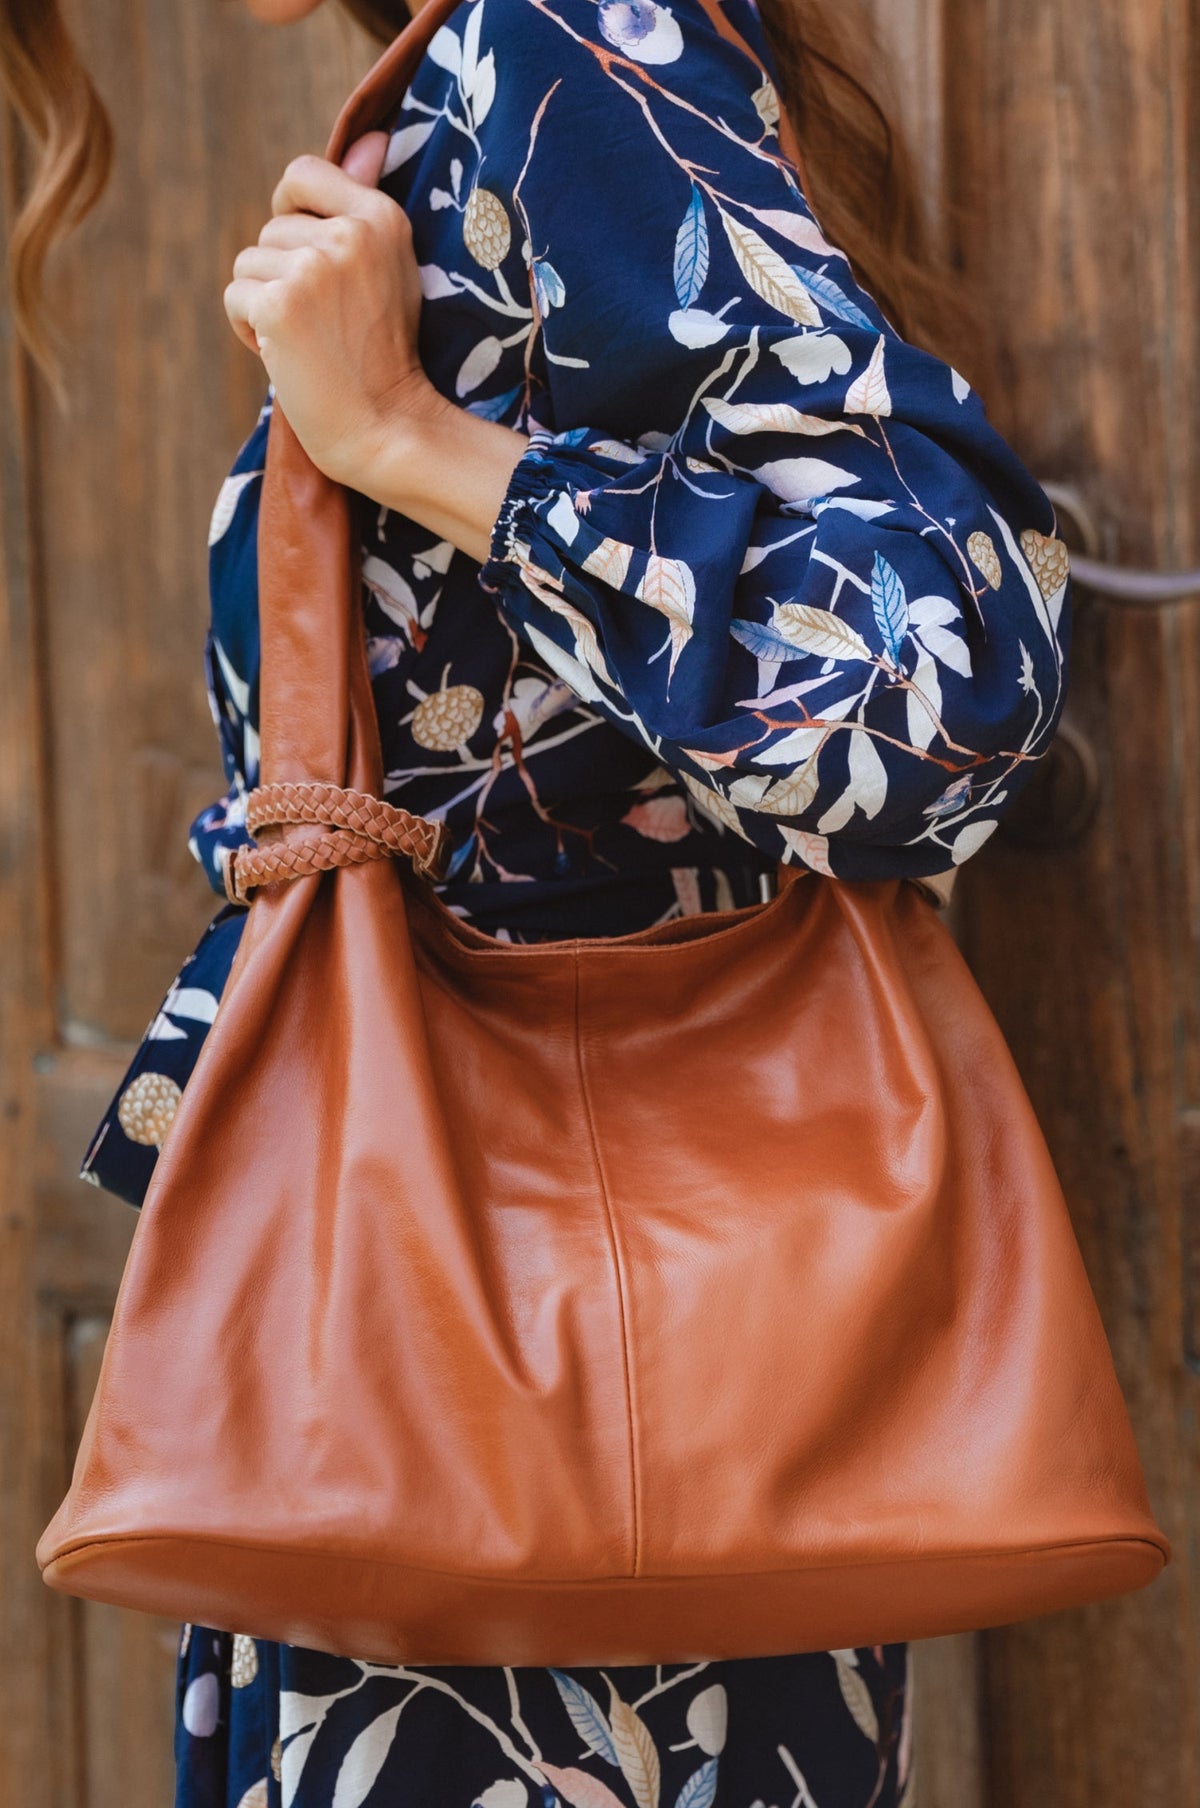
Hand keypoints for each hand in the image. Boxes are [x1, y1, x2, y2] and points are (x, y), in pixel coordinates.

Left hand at [223, 133, 450, 485]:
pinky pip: (235, 298)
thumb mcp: (392, 267)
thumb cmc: (387, 356)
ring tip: (306, 341)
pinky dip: (250, 331)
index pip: (302, 173)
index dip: (289, 211)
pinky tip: (287, 357)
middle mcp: (349, 234)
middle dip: (280, 274)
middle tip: (322, 324)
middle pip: (270, 229)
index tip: (303, 253)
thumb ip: (366, 203)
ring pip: (248, 264)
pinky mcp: (280, 305)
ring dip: (263, 304)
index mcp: (380, 218)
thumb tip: (373, 139)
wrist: (389, 428)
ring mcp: (313, 269)